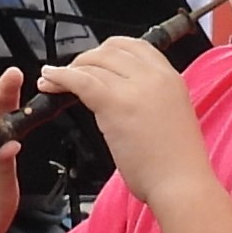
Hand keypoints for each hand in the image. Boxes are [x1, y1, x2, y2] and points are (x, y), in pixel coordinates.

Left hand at [42, 31, 204, 198]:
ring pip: (93, 64)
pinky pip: (80, 80)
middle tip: (72, 73)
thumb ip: (149, 100)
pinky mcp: (116, 104)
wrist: (182, 185)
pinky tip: (49, 81)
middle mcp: (155, 76)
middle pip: (111, 50)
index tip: (95, 60)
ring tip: (53, 80)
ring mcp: (135, 87)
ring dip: (69, 69)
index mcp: (171, 78)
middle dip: (86, 59)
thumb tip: (121, 98)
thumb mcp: (170, 117)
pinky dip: (60, 77)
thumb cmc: (176, 165)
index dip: (109, 49)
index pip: (135, 46)